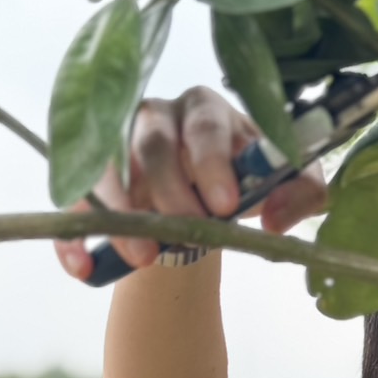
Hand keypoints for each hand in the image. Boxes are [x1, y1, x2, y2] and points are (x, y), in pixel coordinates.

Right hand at [54, 85, 327, 279]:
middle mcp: (157, 117)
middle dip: (169, 190)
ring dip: (120, 213)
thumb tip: (276, 220)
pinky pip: (75, 200)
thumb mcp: (289, 183)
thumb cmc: (249, 179)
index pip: (206, 127)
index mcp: (207, 110)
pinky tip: (84, 267)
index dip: (212, 164)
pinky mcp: (92, 177)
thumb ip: (303, 192)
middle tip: (187, 233)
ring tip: (143, 258)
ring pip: (107, 166)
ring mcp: (117, 144)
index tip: (224, 206)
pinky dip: (75, 235)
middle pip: (153, 143)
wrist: (206, 197)